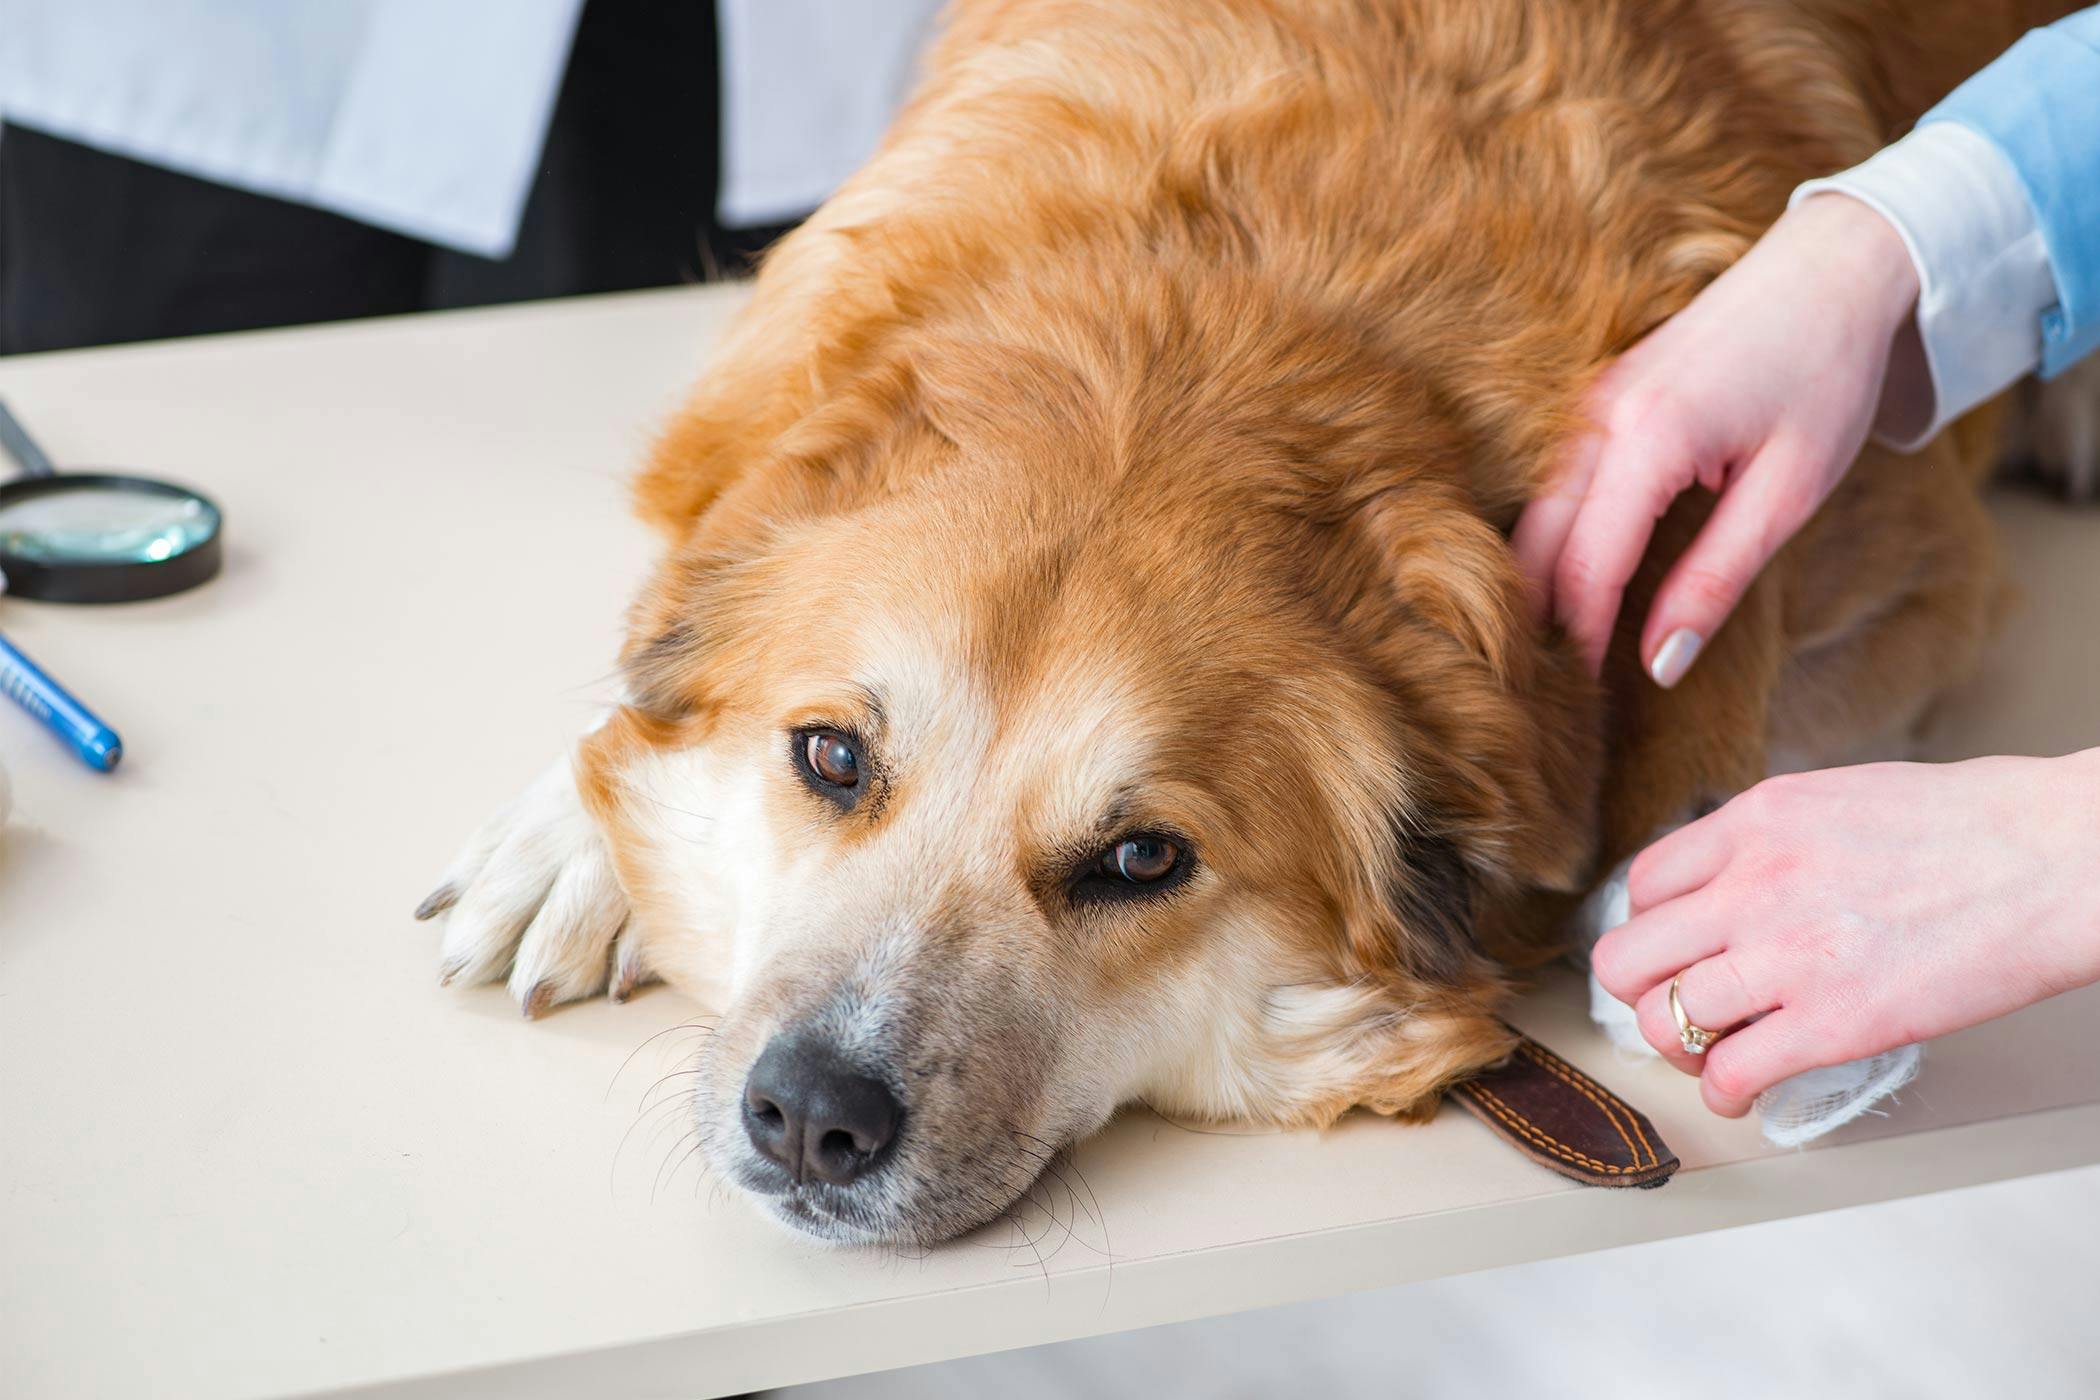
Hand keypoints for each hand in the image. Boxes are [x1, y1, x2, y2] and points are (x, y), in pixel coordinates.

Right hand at [1513, 194, 1920, 682]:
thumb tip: (1661, 664)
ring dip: (1540, 580)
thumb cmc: (1825, 377)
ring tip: (1558, 645)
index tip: (1582, 701)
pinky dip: (1554, 540)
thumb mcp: (1787, 493)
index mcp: (1649, 439)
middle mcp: (1600, 418)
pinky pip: (1554, 484)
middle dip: (1542, 618)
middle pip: (1538, 543)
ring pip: (1534, 514)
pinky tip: (1572, 580)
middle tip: (1553, 688)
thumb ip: (1715, 582)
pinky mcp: (1598, 399)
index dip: (1581, 639)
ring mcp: (1590, 403)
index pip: (1588, 566)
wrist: (1832, 268)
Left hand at [1590, 750, 2099, 1116]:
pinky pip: (1730, 1073)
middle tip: (1675, 1003)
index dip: (1654, 925)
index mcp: (1753, 823)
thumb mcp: (1836, 799)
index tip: (1677, 948)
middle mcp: (1751, 886)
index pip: (1644, 884)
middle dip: (1642, 991)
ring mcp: (1786, 957)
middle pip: (1627, 959)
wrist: (2052, 859)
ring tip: (1712, 1051)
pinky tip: (1741, 1090)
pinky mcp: (1832, 1023)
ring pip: (1662, 1021)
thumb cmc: (1969, 826)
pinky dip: (1723, 1093)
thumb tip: (1733, 879)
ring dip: (1679, 1048)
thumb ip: (1770, 840)